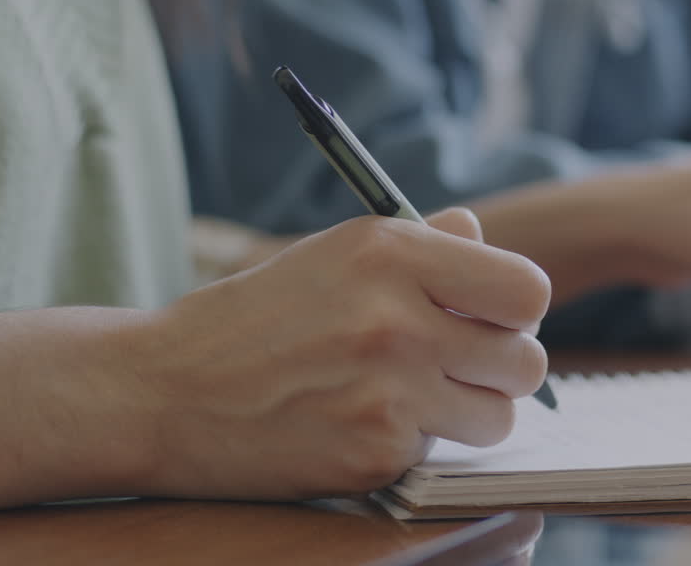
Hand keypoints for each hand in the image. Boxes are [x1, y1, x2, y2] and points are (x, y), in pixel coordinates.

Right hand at [129, 208, 551, 499]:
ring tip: (412, 395)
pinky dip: (409, 443)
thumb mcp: (335, 253)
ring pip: (498, 417)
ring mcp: (387, 393)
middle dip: (500, 367)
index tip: (492, 318)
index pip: (527, 290)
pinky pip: (437, 453)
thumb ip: (422, 243)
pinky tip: (359, 422)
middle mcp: (397, 319)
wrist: (162, 390)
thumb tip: (482, 234)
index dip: (517, 309)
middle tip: (457, 364)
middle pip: (526, 361)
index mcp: (391, 253)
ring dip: (467, 412)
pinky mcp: (373, 455)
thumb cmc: (255, 317)